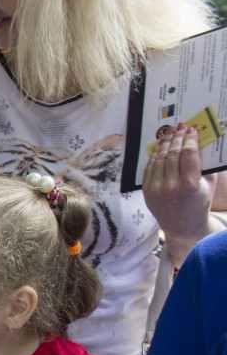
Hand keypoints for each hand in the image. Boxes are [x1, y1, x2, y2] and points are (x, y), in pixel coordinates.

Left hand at [144, 125, 216, 262]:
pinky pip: (150, 168)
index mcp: (189, 185)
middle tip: (180, 127)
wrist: (182, 227)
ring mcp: (155, 189)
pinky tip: (160, 148)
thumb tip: (198, 142)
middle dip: (176, 138)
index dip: (189, 140)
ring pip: (158, 159)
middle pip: (172, 154)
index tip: (191, 130)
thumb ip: (204, 164)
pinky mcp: (146, 191)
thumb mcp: (208, 184)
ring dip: (164, 144)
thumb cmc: (199, 203)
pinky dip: (155, 156)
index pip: (188, 154)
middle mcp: (170, 186)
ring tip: (169, 134)